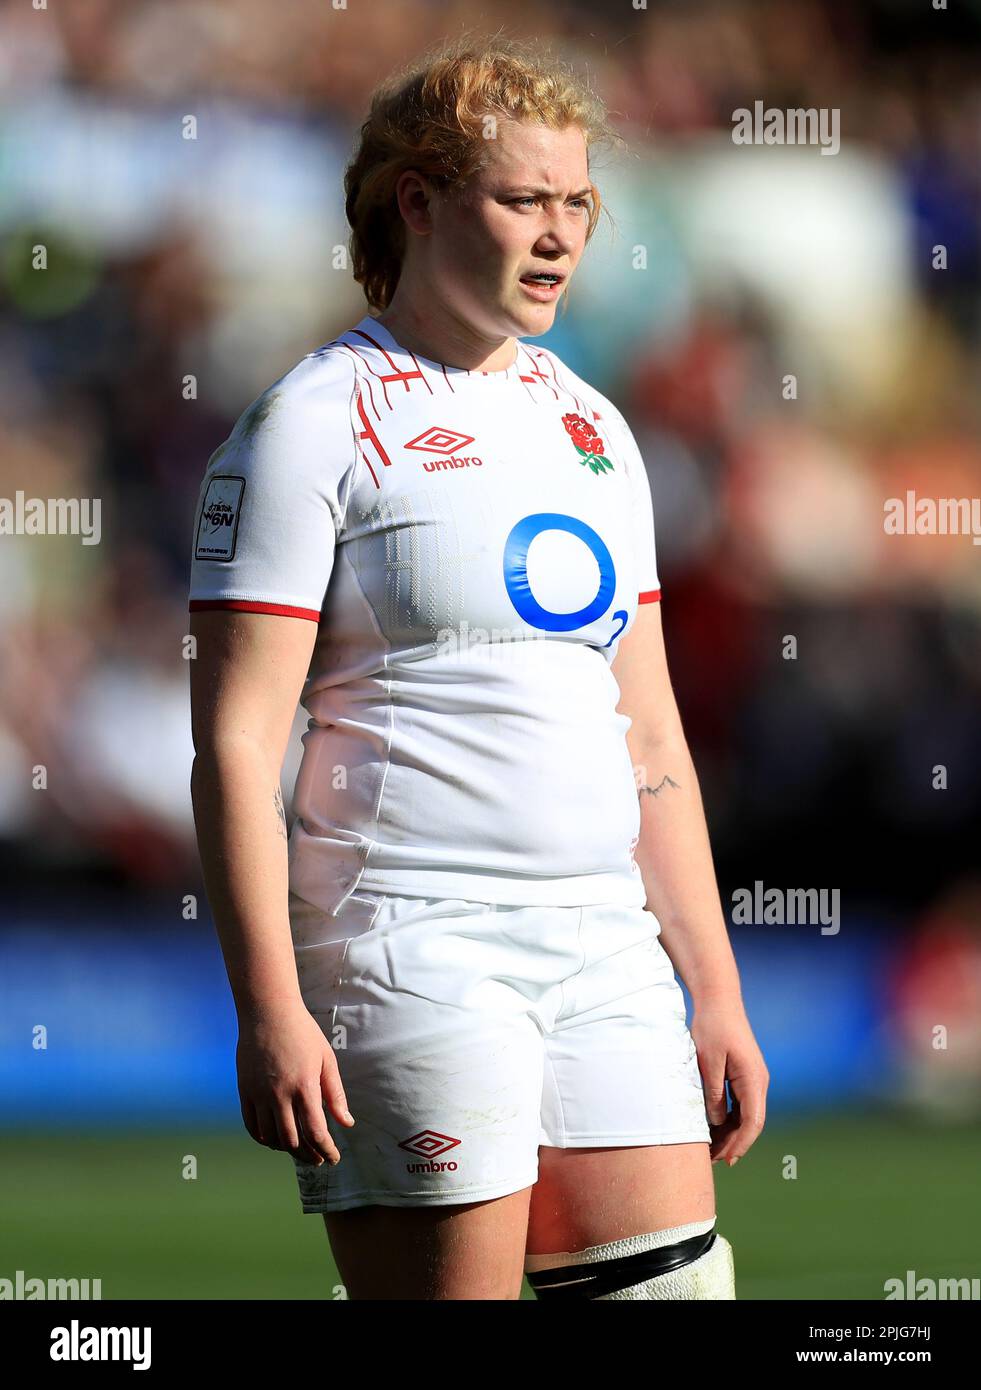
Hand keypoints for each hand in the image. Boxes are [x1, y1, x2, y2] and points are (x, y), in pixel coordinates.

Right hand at [235, 998, 354, 1166]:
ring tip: (299, 1150)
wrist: (268, 1012)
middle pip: (293, 1141)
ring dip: (286, 1149)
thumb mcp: (326, 1059)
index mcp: (305, 1086)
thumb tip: (347, 1123)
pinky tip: (275, 1140)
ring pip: (271, 1137)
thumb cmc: (302, 1033)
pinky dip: (264, 1139)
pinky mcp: (244, 1092)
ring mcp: (259, 1094)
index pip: (316, 1132)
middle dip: (308, 1155)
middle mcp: (280, 1095)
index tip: (333, 1158)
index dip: (326, 1150)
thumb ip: (335, 1094)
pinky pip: (251, 1126)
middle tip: (318, 1159)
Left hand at [689, 1000, 767, 1166]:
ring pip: (746, 1116)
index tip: (726, 1160)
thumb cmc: (712, 1028)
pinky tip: (713, 1130)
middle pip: (751, 1123)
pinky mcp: (744, 1076)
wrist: (719, 1001)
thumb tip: (715, 1123)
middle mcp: (758, 1082)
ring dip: (731, 1134)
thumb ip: (712, 1093)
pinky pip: (740, 1105)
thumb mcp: (708, 1061)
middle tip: (712, 1161)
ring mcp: (753, 1079)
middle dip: (734, 1144)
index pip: (753, 1122)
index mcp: (754, 1080)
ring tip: (711, 1150)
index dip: (740, 1144)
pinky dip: (729, 1120)